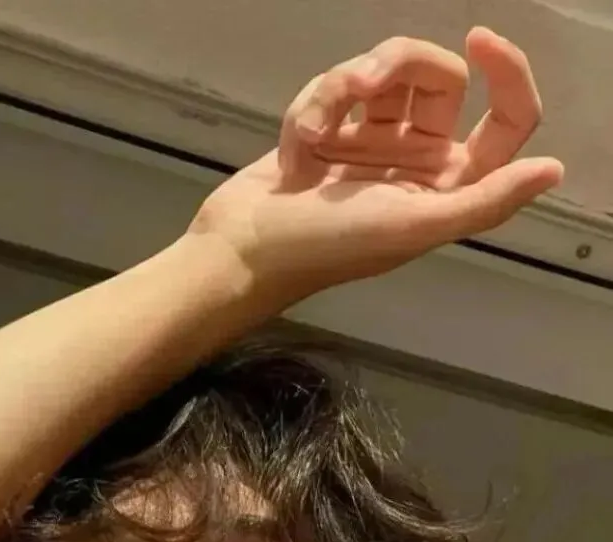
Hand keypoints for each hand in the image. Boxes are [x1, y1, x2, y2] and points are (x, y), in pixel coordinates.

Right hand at [190, 27, 564, 307]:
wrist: (242, 249)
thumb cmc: (325, 246)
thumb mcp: (412, 227)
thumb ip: (485, 202)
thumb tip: (553, 170)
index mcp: (447, 188)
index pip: (505, 122)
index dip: (507, 76)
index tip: (479, 40)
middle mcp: (416, 162)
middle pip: (440, 80)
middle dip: (401, 67)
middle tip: (363, 82)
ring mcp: (369, 145)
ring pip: (383, 74)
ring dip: (344, 86)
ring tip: (310, 127)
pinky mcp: (327, 133)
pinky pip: (333, 90)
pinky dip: (310, 110)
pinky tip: (294, 147)